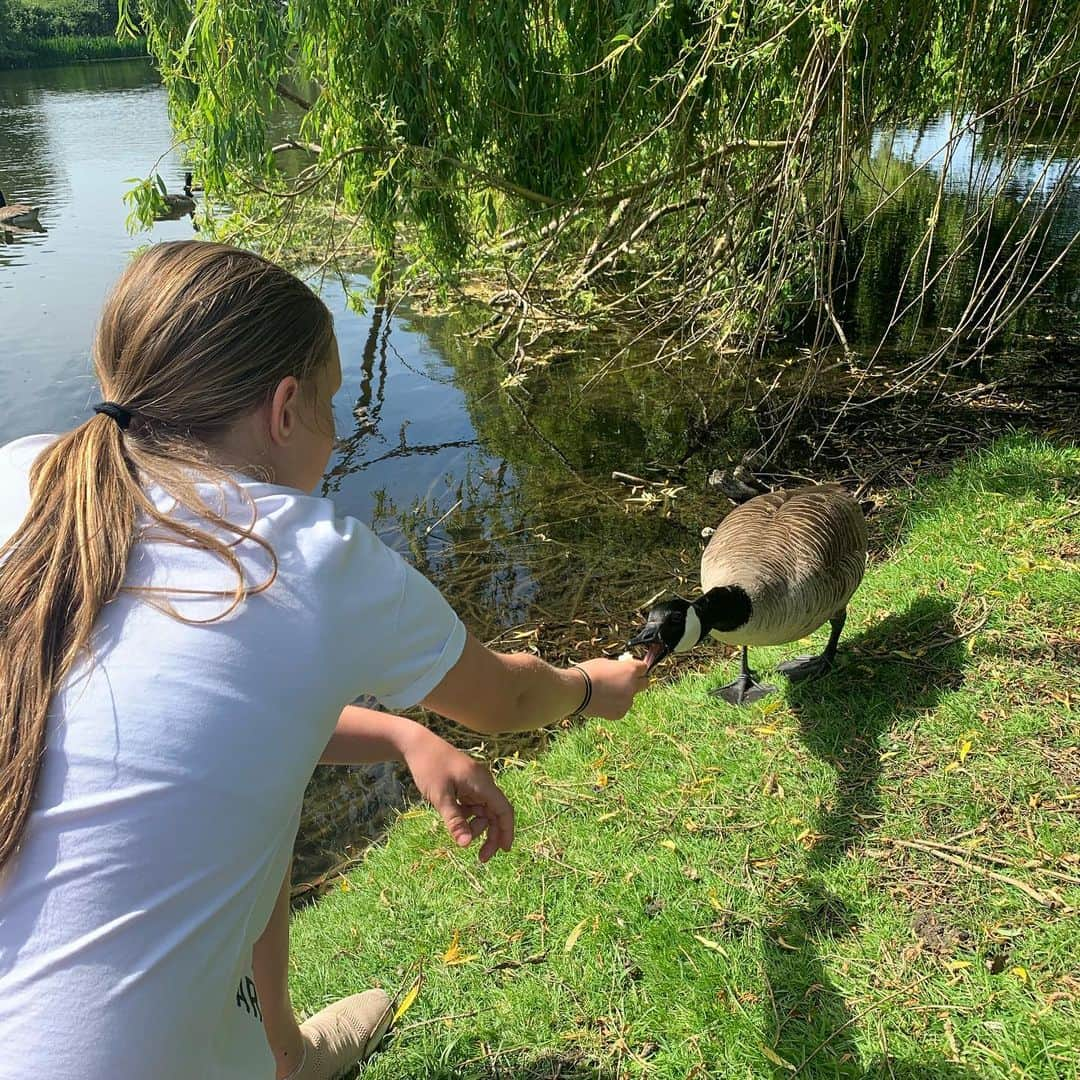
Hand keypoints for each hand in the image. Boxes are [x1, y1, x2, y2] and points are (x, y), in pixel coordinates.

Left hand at [401, 727, 514, 862]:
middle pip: (495, 813)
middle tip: (480, 858)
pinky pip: (473, 804)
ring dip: (476, 826)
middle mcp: (483, 782)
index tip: (503, 851)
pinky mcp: (465, 783)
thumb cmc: (429, 767)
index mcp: (482, 783)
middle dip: (490, 835)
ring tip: (457, 832)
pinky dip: (467, 816)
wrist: (416, 744)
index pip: (504, 810)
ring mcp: (475, 783)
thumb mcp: (440, 797)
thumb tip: (466, 845)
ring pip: (483, 811)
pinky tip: (453, 817)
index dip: (507, 831)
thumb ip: (455, 821)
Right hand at [574, 656, 649, 719]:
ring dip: (623, 695)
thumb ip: (617, 667)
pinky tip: (602, 702)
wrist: (576, 692)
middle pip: (644, 683)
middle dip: (637, 682)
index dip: (637, 668)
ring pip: (630, 697)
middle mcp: (633, 686)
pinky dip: (615, 706)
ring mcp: (627, 701)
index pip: (643, 667)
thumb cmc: (587, 673)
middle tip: (625, 682)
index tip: (630, 669)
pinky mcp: (620, 713)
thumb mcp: (604, 663)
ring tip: (605, 693)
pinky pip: (621, 708)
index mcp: (630, 670)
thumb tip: (620, 670)